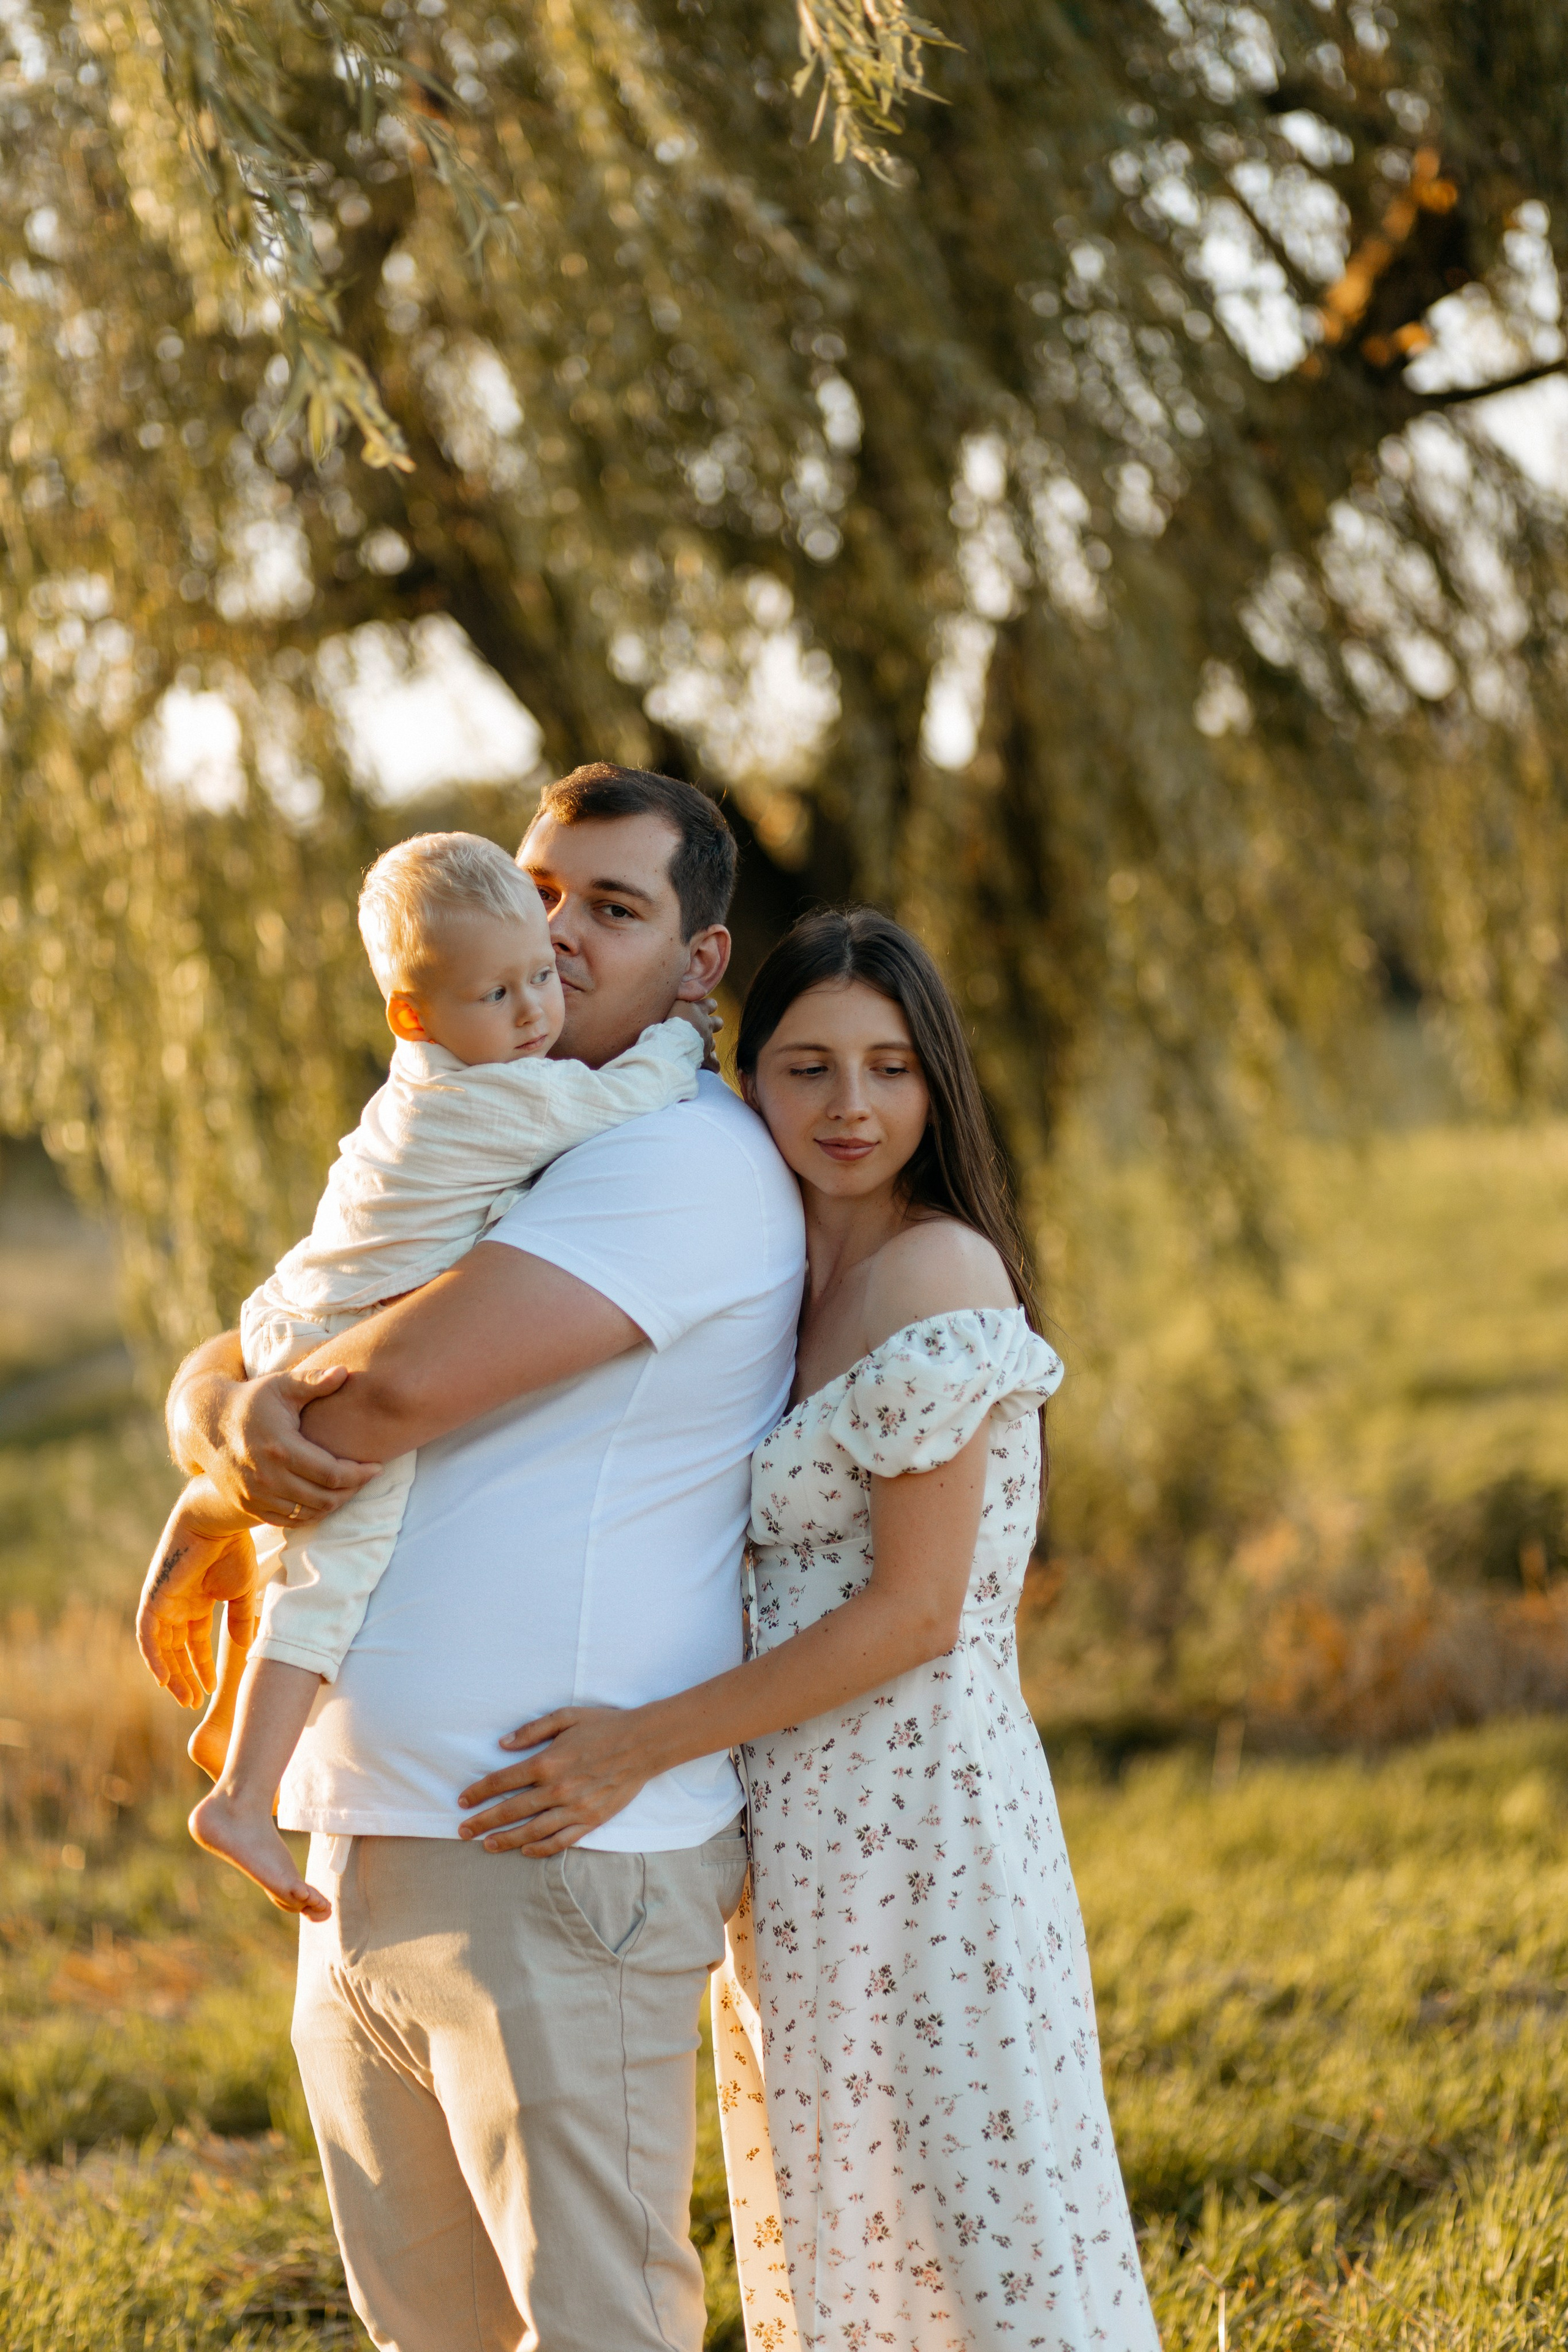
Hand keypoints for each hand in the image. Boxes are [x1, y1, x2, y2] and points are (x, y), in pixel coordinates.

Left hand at [137, 1490, 262, 1709]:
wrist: (218, 1522)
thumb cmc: (233, 1549)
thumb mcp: (242, 1592)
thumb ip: (239, 1619)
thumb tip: (242, 1646)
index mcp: (198, 1602)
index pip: (195, 1642)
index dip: (202, 1666)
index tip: (212, 1691)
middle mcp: (178, 1605)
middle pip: (176, 1650)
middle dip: (186, 1677)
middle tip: (195, 1702)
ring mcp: (164, 1602)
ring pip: (162, 1648)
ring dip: (172, 1674)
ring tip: (186, 1698)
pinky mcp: (154, 1598)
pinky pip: (148, 1635)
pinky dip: (154, 1658)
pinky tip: (165, 1679)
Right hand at [177, 1362, 381, 1523]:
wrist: (207, 1425)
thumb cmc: (252, 1401)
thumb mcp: (281, 1385)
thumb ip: (314, 1381)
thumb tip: (346, 1371)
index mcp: (281, 1448)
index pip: (332, 1473)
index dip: (360, 1474)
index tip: (377, 1467)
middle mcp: (267, 1477)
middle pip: (324, 1498)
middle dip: (352, 1490)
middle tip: (367, 1477)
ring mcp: (256, 1495)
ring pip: (308, 1513)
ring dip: (334, 1504)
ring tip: (349, 1487)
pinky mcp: (248, 1505)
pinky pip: (288, 1521)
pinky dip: (311, 1515)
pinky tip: (324, 1499)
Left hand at [457, 1706, 655, 1855]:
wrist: (644, 1743)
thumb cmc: (604, 1725)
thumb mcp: (566, 1716)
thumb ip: (532, 1730)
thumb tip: (503, 1744)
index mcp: (547, 1761)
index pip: (501, 1781)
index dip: (478, 1792)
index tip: (462, 1800)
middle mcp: (557, 1789)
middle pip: (510, 1810)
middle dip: (482, 1822)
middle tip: (462, 1831)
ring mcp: (574, 1808)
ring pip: (531, 1831)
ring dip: (505, 1840)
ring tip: (486, 1846)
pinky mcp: (591, 1821)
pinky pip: (560, 1841)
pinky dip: (540, 1848)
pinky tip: (525, 1850)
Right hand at [671, 993, 722, 1071]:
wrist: (669, 1042)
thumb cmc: (665, 1021)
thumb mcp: (671, 1002)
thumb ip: (678, 996)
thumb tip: (679, 988)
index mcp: (698, 1010)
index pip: (711, 1004)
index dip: (709, 1007)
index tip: (702, 1009)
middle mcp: (706, 1025)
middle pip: (718, 1023)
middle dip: (713, 1025)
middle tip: (702, 1029)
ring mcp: (707, 1042)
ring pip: (714, 1043)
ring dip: (707, 1045)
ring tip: (696, 1049)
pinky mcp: (706, 1058)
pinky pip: (715, 1064)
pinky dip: (711, 1066)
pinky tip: (706, 1068)